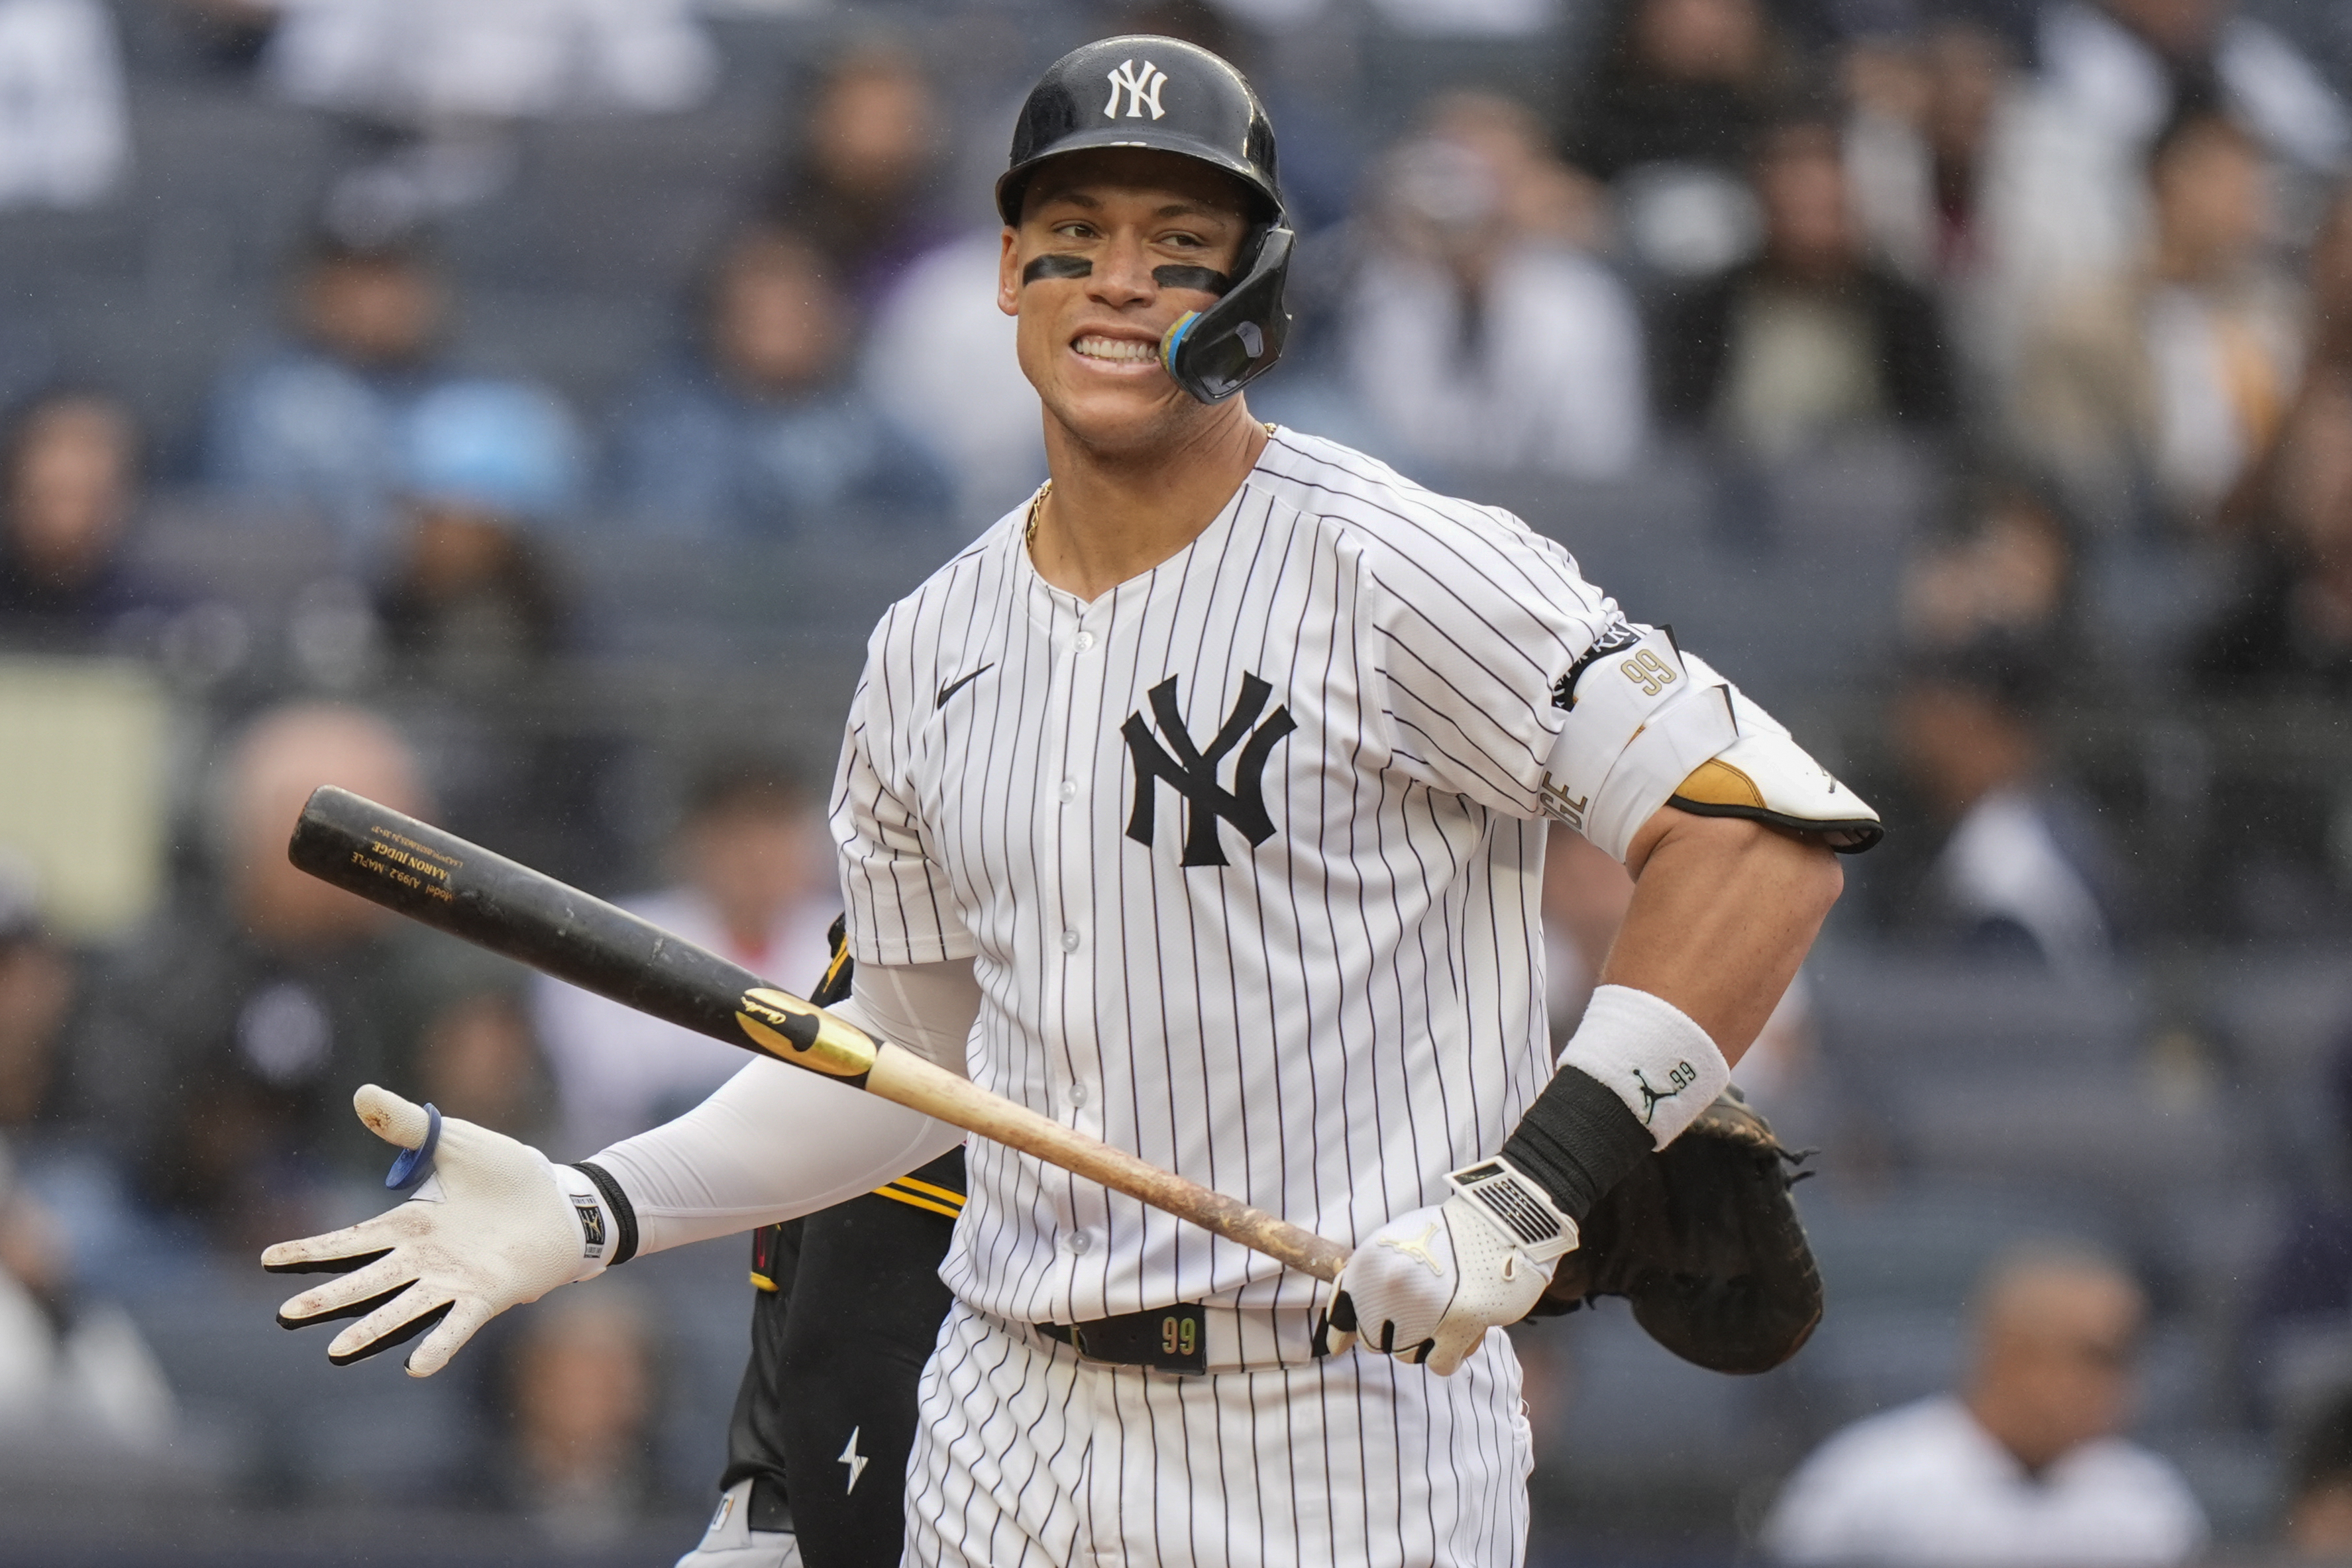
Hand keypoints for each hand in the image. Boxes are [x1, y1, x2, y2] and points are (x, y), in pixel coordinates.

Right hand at [263, 1085, 597, 1375]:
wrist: (563, 1199)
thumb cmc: (508, 1174)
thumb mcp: (454, 1142)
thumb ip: (408, 1126)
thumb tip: (362, 1093)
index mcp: (411, 1225)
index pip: (350, 1241)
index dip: (310, 1251)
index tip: (267, 1259)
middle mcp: (425, 1260)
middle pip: (366, 1281)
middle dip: (327, 1299)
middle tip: (286, 1315)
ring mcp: (455, 1280)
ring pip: (403, 1308)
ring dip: (371, 1330)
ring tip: (335, 1353)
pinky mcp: (488, 1293)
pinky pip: (458, 1323)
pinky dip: (438, 1344)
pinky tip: (416, 1367)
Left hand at [1318, 1161, 1575, 1375]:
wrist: (1501, 1221)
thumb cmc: (1448, 1234)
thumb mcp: (1395, 1243)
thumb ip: (1367, 1282)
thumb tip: (1338, 1336)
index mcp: (1370, 1262)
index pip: (1341, 1313)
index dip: (1341, 1333)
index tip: (1339, 1346)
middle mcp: (1390, 1287)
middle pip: (1375, 1341)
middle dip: (1394, 1332)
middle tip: (1420, 1312)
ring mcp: (1423, 1308)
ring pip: (1407, 1356)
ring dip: (1425, 1343)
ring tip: (1446, 1312)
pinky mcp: (1459, 1325)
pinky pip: (1440, 1364)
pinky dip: (1451, 1353)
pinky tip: (1462, 1330)